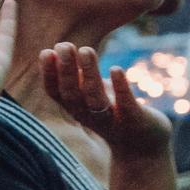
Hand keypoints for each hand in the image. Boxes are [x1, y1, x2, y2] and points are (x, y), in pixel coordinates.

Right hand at [40, 43, 170, 161]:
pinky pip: (126, 105)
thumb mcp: (92, 94)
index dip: (49, 74)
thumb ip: (77, 76)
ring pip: (95, 98)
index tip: (46, 52)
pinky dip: (120, 88)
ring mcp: (111, 120)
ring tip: (86, 49)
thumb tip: (58, 48)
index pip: (56, 93)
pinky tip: (116, 69)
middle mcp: (88, 116)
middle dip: (66, 70)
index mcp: (76, 108)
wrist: (143, 145)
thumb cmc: (113, 112)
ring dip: (89, 74)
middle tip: (63, 45)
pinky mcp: (134, 120)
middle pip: (72, 94)